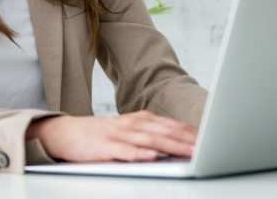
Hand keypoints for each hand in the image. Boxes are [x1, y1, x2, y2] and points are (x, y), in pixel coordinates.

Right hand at [25, 110, 196, 162]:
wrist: (65, 133)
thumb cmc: (99, 136)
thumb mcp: (127, 132)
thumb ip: (150, 137)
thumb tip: (178, 145)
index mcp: (140, 120)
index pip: (171, 125)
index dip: (191, 132)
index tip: (211, 139)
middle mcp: (132, 124)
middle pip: (164, 131)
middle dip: (187, 139)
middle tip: (207, 146)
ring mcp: (118, 135)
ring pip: (149, 140)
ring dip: (170, 146)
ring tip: (189, 152)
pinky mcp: (104, 147)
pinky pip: (124, 151)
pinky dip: (139, 154)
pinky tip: (151, 157)